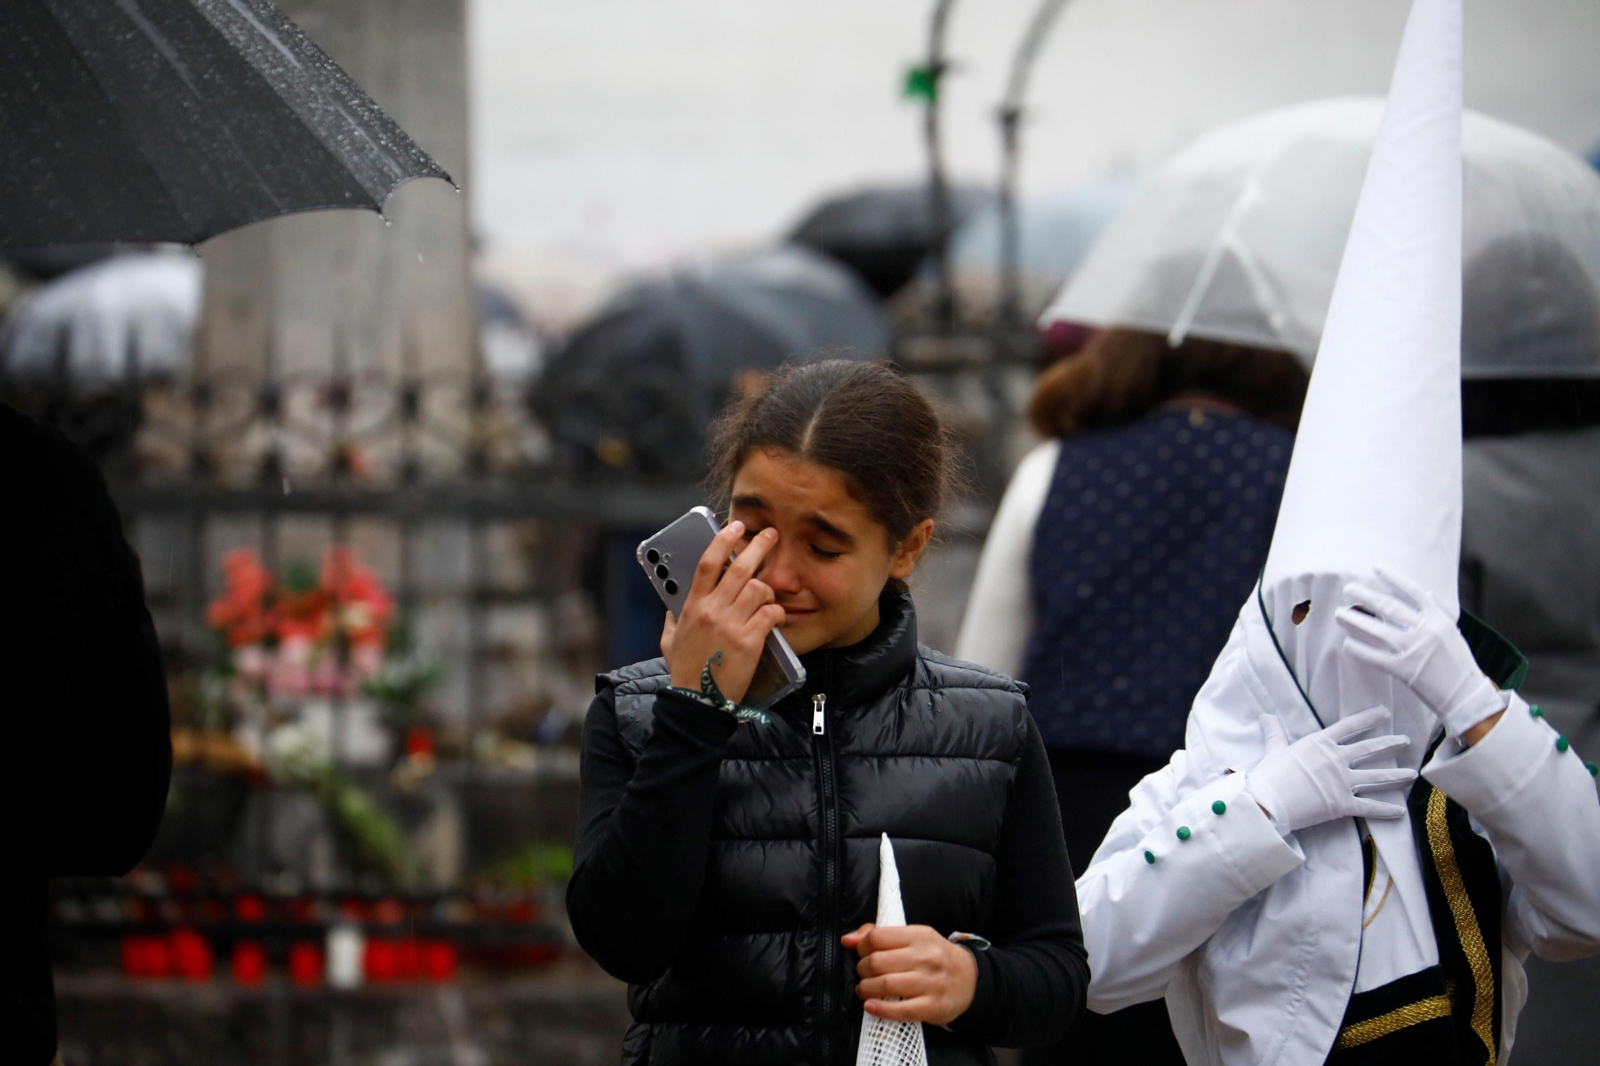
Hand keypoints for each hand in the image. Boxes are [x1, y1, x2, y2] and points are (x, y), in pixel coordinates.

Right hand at [661, 520, 786, 704]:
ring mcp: (731, 625)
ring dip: (768, 589)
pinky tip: (777, 618)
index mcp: (692, 606)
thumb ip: (671, 618)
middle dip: (759, 546)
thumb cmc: (684, 671)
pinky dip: (778, 613)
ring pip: (758, 588)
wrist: (697, 702)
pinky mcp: (749, 641)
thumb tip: (671, 603)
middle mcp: (712, 611)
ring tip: (770, 595)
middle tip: (772, 535)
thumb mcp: (669, 640)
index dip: (723, 540)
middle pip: (739, 568)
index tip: (737, 526)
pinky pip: (771, 613)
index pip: (707, 563)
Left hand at [842, 923, 976, 1025]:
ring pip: (885, 985)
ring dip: (866, 989)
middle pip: (877, 962)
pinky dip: (879, 1009)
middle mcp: (926, 957)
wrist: (970, 979)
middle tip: (863, 974)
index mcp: (920, 935)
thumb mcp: (914, 938)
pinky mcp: (933, 1007)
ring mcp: (931, 983)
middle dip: (862, 969)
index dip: (862, 947)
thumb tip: (847, 939)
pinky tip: (870, 1006)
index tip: (862, 954)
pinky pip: (900, 1010)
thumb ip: (880, 935)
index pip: (877, 937)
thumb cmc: (935, 956)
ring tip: (864, 989)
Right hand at [1247, 706, 1416, 831]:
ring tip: (1413, 774)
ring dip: (1397, 775)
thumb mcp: (1274, 749)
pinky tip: (1400, 811)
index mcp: (1320, 743)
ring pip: (1378, 777)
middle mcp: (1337, 759)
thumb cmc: (1269, 774)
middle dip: (1391, 744)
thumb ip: (1274, 732)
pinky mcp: (1344, 804)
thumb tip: (1265, 715)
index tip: (1384, 713)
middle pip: (1371, 748)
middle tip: (1406, 741)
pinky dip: (1386, 810)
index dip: (1369, 718)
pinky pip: (1370, 807)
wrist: (1269, 801)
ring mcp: (1343, 782)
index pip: (1350, 726)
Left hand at [1337, 568, 1504, 739]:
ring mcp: (1414, 650)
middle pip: (1389, 606)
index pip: (1413, 591)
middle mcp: (1426, 630)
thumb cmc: (1459, 664)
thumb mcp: (1452, 633)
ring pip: (1376, 629)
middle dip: (1365, 595)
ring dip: (1354, 620)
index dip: (1393, 577)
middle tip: (1347, 589)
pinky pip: (1374, 657)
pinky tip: (1346, 644)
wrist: (1467, 696)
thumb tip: (1425, 594)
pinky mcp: (1404, 670)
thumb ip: (1437, 613)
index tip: (1375, 567)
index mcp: (1439, 619)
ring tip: (1339, 614)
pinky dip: (1358, 650)